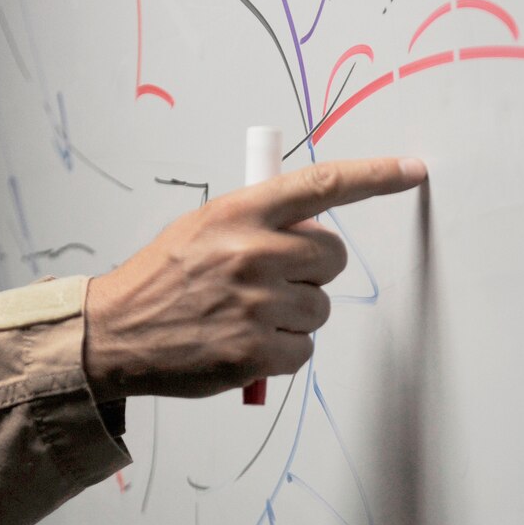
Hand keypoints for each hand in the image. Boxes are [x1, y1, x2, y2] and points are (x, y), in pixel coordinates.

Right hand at [84, 157, 426, 400]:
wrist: (113, 332)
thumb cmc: (158, 280)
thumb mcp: (201, 229)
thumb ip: (256, 222)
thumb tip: (312, 226)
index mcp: (237, 214)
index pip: (320, 184)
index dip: (373, 175)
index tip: (410, 171)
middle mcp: (250, 253)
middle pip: (332, 256)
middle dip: (313, 270)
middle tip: (273, 281)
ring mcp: (255, 305)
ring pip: (318, 308)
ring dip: (293, 316)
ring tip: (245, 317)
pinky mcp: (254, 353)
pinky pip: (303, 350)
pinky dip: (281, 352)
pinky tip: (243, 344)